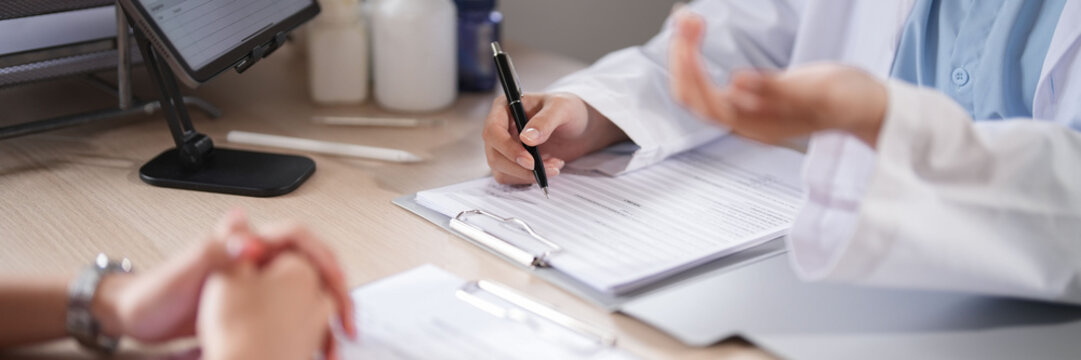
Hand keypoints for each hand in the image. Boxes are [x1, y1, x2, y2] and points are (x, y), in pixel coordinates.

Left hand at [91, 210, 355, 343]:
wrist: (135, 318)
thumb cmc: (155, 292)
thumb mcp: (186, 270)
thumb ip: (217, 251)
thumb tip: (247, 234)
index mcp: (245, 245)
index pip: (300, 240)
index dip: (324, 259)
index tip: (336, 285)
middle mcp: (257, 262)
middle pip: (314, 269)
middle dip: (336, 295)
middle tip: (345, 322)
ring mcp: (259, 286)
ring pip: (309, 295)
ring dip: (326, 318)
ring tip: (332, 342)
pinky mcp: (255, 310)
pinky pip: (294, 316)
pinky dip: (309, 332)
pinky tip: (312, 347)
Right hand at [483, 93, 627, 183]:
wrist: (579, 128)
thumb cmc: (569, 111)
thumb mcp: (562, 108)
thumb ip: (545, 121)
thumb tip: (526, 138)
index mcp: (505, 107)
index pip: (493, 130)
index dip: (507, 148)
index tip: (529, 160)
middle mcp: (500, 128)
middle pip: (495, 155)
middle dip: (520, 167)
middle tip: (548, 168)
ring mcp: (503, 147)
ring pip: (501, 170)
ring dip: (528, 175)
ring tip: (555, 165)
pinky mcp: (511, 163)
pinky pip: (511, 178)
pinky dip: (530, 179)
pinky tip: (549, 168)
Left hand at [668, 10, 887, 146]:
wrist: (865, 108)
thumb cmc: (847, 101)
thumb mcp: (816, 90)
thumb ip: (774, 89)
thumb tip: (737, 82)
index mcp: (755, 124)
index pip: (704, 101)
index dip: (690, 69)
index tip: (690, 33)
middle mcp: (743, 122)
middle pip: (693, 96)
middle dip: (682, 56)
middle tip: (684, 18)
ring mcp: (745, 112)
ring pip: (699, 88)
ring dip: (687, 54)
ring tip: (687, 21)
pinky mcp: (750, 100)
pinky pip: (709, 81)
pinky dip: (697, 56)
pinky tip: (697, 36)